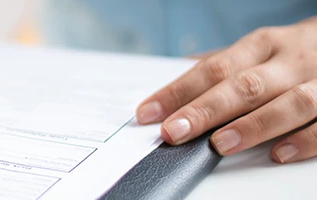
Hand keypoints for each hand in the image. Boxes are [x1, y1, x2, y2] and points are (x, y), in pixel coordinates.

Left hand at [136, 17, 316, 162]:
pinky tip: (278, 153)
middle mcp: (290, 61)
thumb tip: (173, 80)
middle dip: (205, 110)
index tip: (150, 113)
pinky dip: (305, 139)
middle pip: (245, 85)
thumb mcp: (258, 50)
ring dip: (253, 125)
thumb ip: (221, 67)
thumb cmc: (294, 53)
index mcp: (261, 46)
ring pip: (290, 102)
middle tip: (175, 130)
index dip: (179, 92)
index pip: (213, 69)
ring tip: (220, 144)